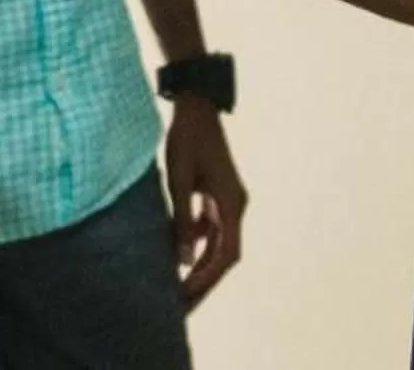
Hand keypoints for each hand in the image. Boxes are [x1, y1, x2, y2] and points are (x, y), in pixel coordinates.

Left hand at [163, 96, 247, 309]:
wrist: (197, 106)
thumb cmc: (186, 140)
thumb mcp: (178, 181)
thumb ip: (181, 221)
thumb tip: (182, 262)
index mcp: (231, 203)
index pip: (226, 255)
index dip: (208, 279)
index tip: (187, 297)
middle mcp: (236, 206)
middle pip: (224, 256)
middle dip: (204, 282)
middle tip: (181, 307)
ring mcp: (229, 201)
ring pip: (218, 245)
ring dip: (201, 268)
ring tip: (178, 290)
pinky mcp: (218, 196)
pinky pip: (211, 230)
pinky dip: (197, 247)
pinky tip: (178, 257)